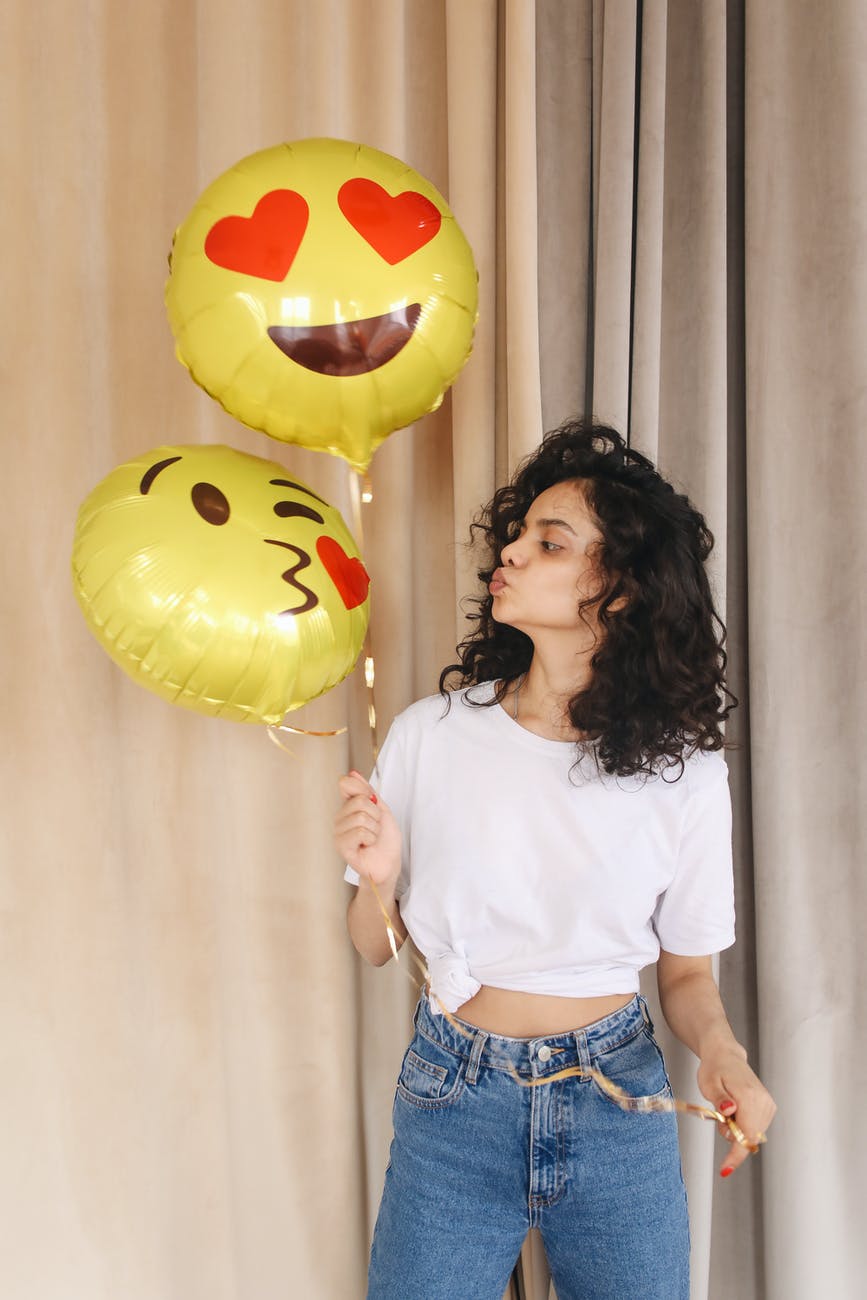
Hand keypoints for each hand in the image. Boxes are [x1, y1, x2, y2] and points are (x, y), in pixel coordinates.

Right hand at [334, 770, 401, 885]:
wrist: (389, 862)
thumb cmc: (385, 839)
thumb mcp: (381, 809)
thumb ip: (367, 791)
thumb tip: (352, 773)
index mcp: (347, 806)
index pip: (346, 784)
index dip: (365, 791)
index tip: (374, 803)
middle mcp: (340, 817)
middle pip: (359, 801)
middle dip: (376, 814)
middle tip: (376, 826)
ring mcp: (339, 832)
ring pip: (361, 817)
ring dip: (375, 829)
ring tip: (372, 838)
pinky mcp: (341, 846)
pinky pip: (359, 831)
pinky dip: (371, 838)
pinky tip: (367, 846)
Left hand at [697, 1051, 776, 1177]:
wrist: (725, 1055)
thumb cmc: (714, 1068)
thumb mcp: (709, 1083)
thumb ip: (719, 1099)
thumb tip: (729, 1111)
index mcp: (749, 1096)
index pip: (746, 1135)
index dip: (735, 1155)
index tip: (725, 1170)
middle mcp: (763, 1102)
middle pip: (750, 1138)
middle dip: (732, 1137)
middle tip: (719, 1117)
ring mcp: (768, 1105)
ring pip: (753, 1135)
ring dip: (737, 1131)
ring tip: (726, 1109)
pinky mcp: (769, 1107)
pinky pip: (755, 1128)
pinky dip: (743, 1126)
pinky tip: (735, 1111)